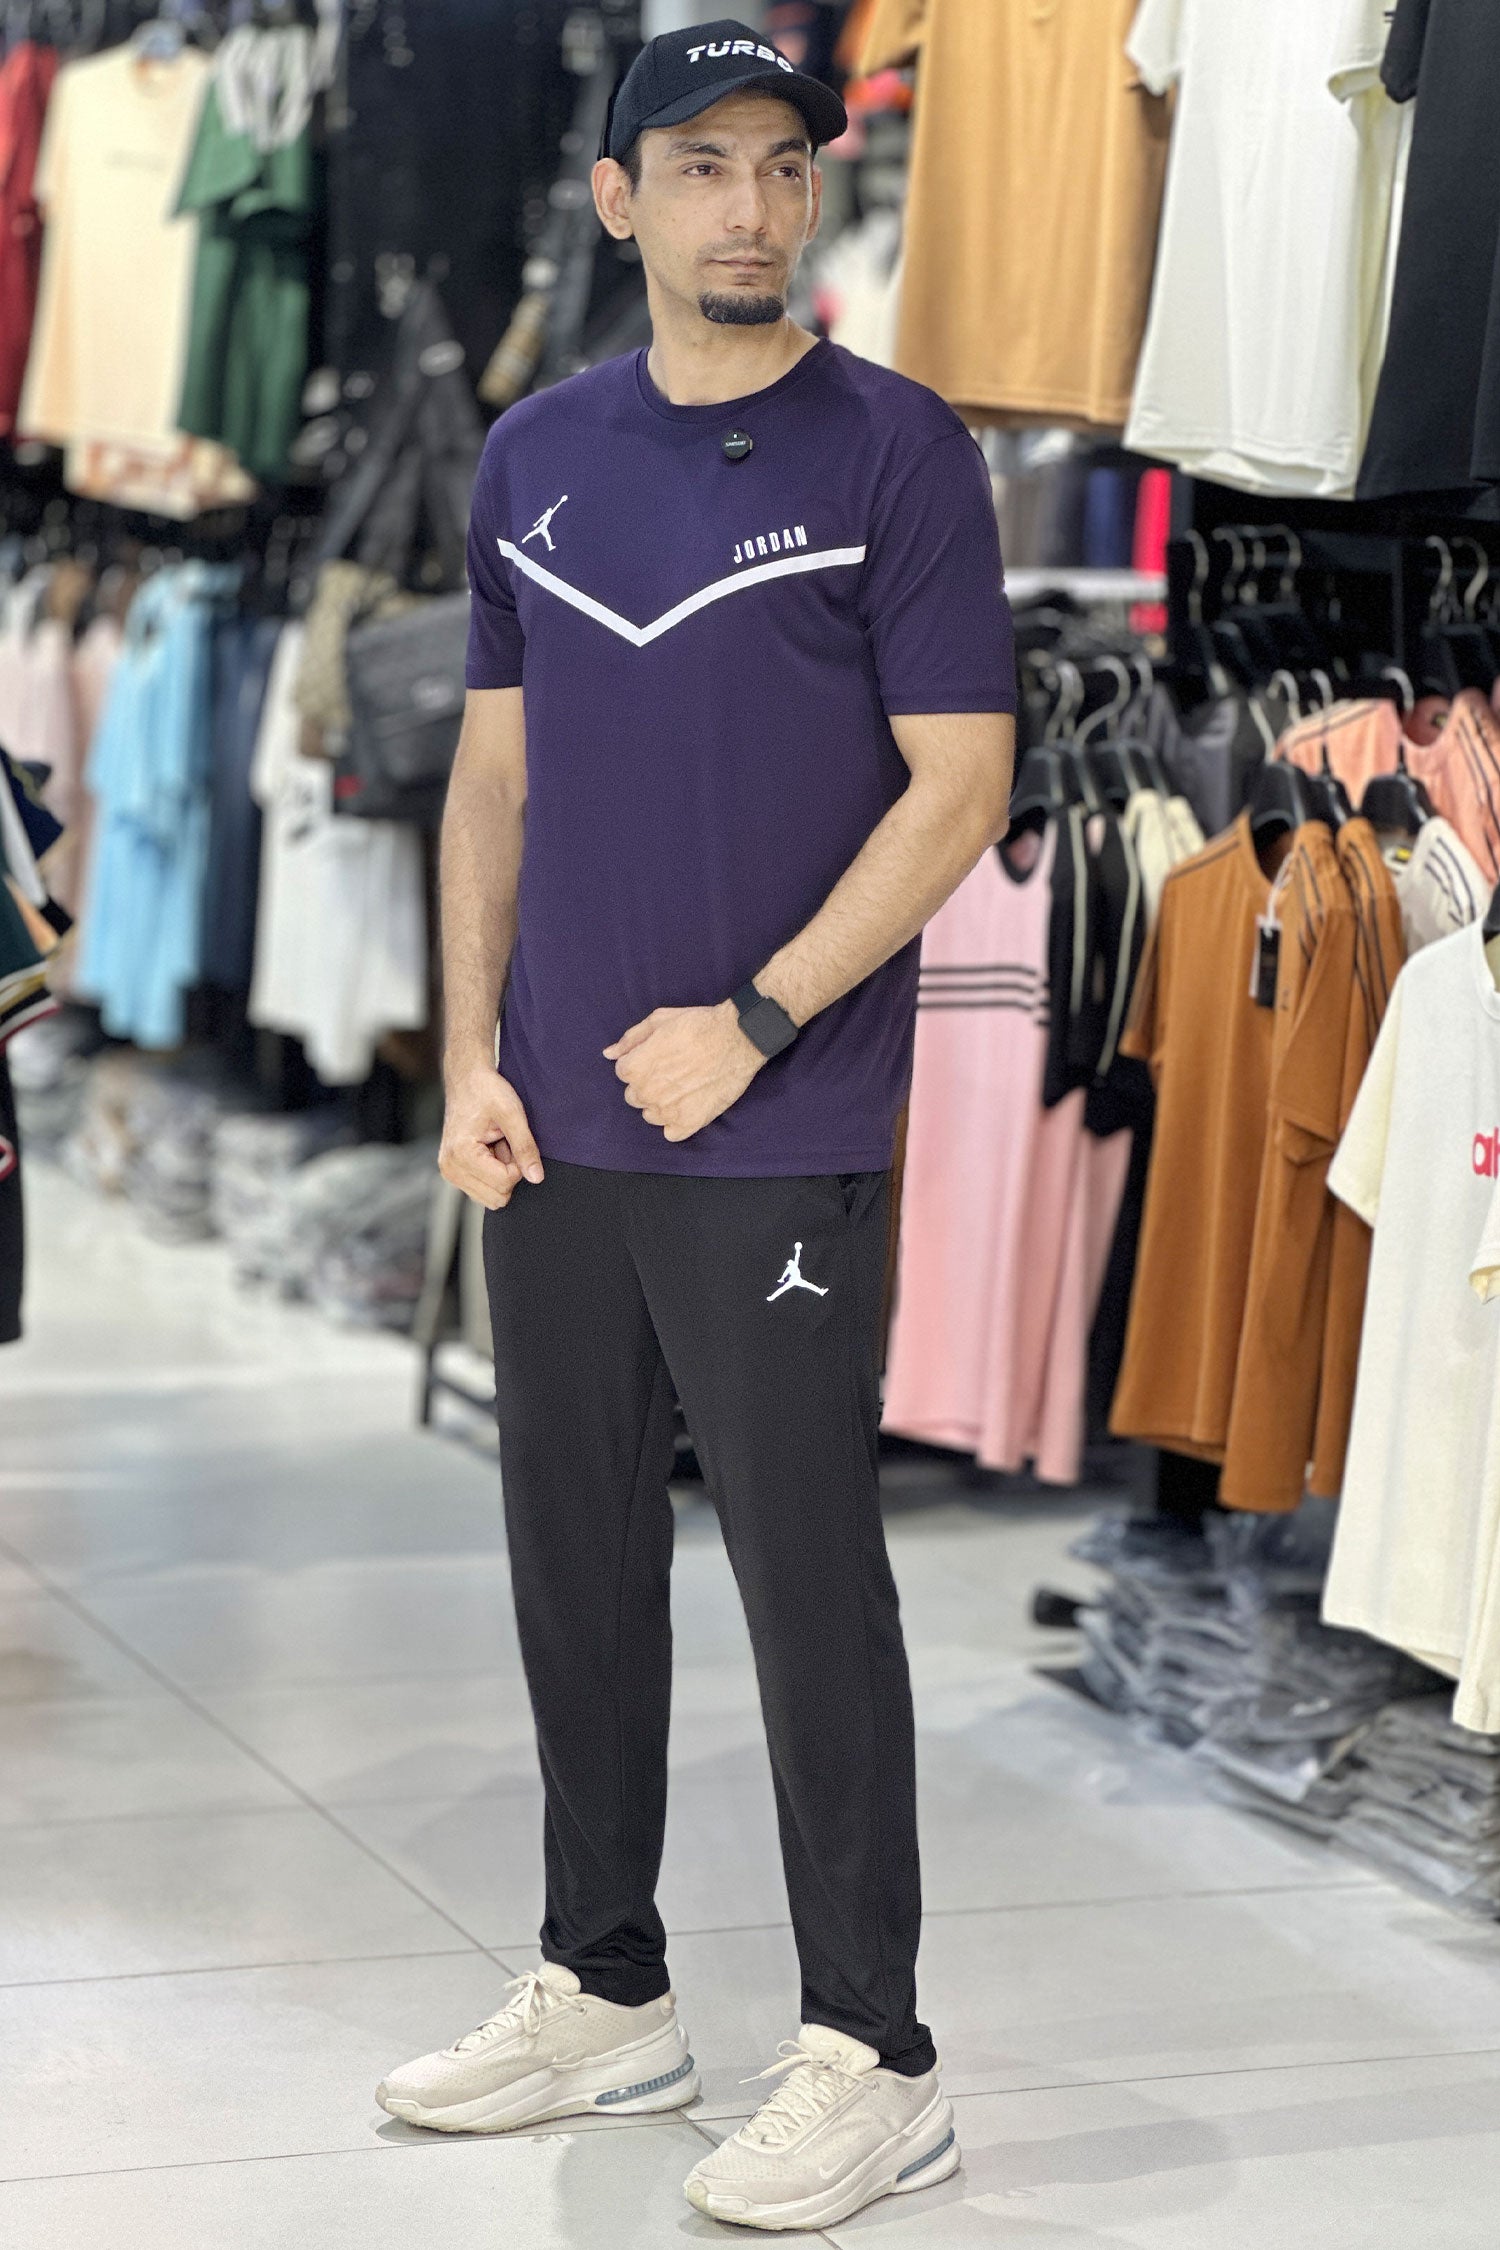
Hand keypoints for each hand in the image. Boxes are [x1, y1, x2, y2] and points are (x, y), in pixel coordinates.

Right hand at [439, 1064, 543, 1208]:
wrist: (467, 1079)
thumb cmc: (486, 1090)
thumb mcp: (512, 1113)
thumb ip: (525, 1147)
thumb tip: (536, 1178)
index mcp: (460, 1155)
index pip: (504, 1183)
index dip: (518, 1164)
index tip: (510, 1141)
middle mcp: (450, 1169)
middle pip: (497, 1197)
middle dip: (508, 1171)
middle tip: (502, 1143)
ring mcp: (450, 1173)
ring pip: (492, 1197)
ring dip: (501, 1173)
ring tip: (495, 1145)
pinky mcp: (455, 1173)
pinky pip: (484, 1190)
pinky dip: (493, 1173)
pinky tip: (489, 1149)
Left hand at [604, 1001, 763, 1140]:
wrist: (737, 1037)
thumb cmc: (697, 1025)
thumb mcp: (659, 1020)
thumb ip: (630, 1039)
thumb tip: (609, 1054)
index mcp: (634, 1068)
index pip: (623, 1073)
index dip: (640, 1063)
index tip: (658, 1057)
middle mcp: (647, 1092)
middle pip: (635, 1097)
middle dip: (648, 1085)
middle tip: (672, 1071)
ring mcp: (668, 1111)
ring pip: (651, 1115)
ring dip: (662, 1104)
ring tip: (682, 1087)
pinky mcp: (690, 1122)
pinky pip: (671, 1133)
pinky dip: (678, 1123)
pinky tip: (689, 1105)